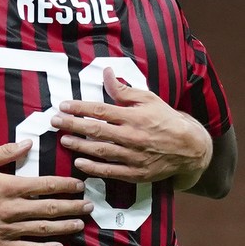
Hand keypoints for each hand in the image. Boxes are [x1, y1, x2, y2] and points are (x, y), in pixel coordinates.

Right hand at [0, 139, 92, 245]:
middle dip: (72, 206)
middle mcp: (12, 209)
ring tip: (80, 224)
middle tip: (89, 206)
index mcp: (8, 186)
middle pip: (49, 208)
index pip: (45, 185)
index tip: (79, 185)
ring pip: (44, 229)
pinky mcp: (1, 245)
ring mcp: (8, 229)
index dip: (65, 185)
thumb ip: (5, 151)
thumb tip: (28, 144)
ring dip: (65, 226)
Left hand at [50, 67, 212, 188]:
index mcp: (133, 116)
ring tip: (63, 140)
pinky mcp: (136, 173)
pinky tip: (79, 163)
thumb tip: (106, 72)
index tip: (63, 105)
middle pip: (96, 130)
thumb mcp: (148, 98)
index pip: (100, 110)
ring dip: (80, 146)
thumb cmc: (165, 118)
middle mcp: (132, 136)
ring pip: (101, 151)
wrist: (190, 148)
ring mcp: (134, 157)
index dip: (79, 108)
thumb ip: (123, 89)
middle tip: (55, 121)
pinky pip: (112, 172)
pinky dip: (94, 169)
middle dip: (72, 125)